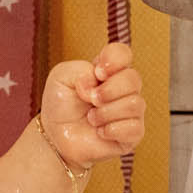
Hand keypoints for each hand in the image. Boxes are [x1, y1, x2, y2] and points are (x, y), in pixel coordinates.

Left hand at [40, 42, 145, 168]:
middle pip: (133, 79)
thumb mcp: (60, 77)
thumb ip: (79, 69)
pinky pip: (134, 127)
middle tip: (91, 99)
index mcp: (108, 71)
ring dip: (106, 112)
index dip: (114, 60)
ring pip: (135, 104)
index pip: (123, 54)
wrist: (56, 138)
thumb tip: (97, 81)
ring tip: (91, 118)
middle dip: (108, 90)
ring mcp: (130, 111)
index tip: (98, 72)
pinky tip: (99, 131)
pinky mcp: (132, 134)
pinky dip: (111, 129)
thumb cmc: (60, 105)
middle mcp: (123, 89)